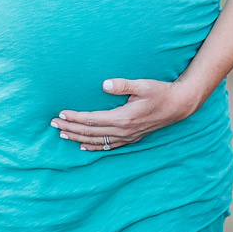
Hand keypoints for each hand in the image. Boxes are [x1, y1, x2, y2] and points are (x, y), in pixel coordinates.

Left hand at [50, 77, 199, 151]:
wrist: (179, 105)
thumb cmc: (161, 92)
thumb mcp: (143, 85)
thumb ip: (123, 85)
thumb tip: (104, 84)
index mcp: (123, 118)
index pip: (92, 120)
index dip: (74, 117)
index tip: (60, 113)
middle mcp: (124, 131)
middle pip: (90, 132)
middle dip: (70, 128)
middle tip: (53, 124)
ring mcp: (128, 137)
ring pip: (97, 141)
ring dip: (78, 138)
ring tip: (62, 134)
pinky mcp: (132, 138)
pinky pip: (109, 146)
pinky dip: (94, 147)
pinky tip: (84, 146)